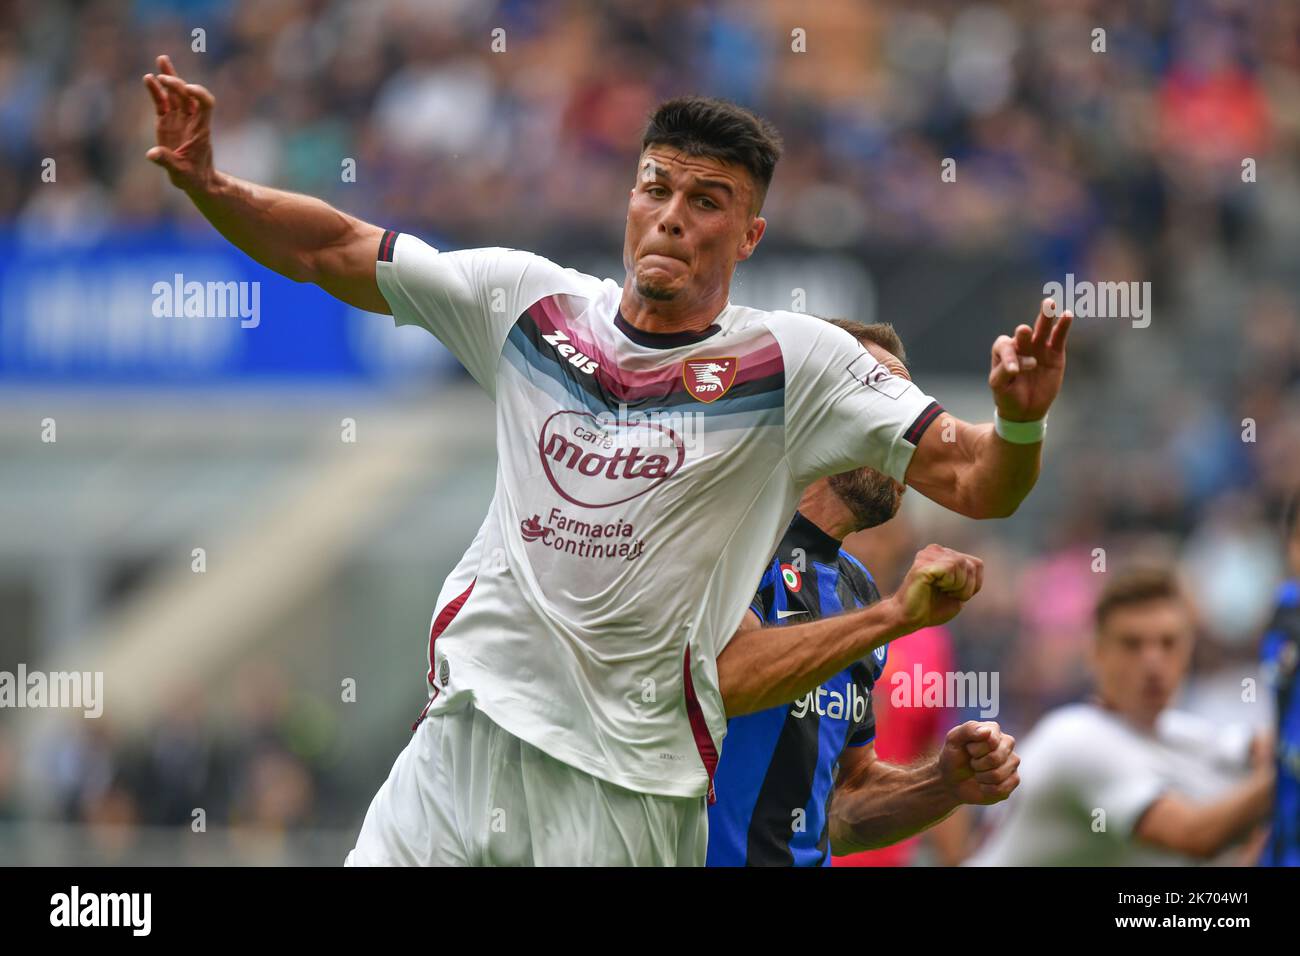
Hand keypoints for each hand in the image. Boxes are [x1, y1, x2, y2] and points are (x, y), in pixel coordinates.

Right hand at [142, 54, 215, 192]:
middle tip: (163, 77)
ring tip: (162, 59)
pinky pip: (161, 102)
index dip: (200, 94)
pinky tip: (148, 79)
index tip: (189, 88)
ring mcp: (179, 119)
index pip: (206, 104)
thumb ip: (167, 162)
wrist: (195, 180)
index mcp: (201, 129)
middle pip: (187, 94)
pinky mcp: (167, 122)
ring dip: (169, 77)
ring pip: (175, 94)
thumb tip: (152, 154)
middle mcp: (191, 120)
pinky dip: (156, 91)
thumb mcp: (180, 173)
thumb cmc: (192, 178)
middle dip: (177, 84)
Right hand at [891, 544, 982, 630]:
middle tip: (947, 595)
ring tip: (941, 591)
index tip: (955, 595)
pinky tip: (934, 587)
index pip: (976, 564)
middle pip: (970, 565)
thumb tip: (977, 564)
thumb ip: (969, 578)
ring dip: (957, 586)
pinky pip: (950, 568)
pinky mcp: (923, 564)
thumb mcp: (958, 592)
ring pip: (962, 564)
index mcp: (944, 555)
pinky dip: (949, 584)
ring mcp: (928, 555)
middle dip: (965, 587)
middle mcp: (935, 550)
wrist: (909, 618)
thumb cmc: (931, 608)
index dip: (973, 585)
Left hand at [938, 721, 1019, 805]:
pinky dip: (986, 789)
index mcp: (993, 729)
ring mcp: (1012, 762)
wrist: (952, 780)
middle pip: (996, 758)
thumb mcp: (953, 739)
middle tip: (972, 763)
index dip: (975, 749)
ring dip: (981, 777)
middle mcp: (1007, 743)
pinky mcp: (1014, 780)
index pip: (991, 741)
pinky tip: (983, 784)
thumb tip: (987, 731)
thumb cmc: (953, 757)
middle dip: (977, 764)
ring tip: (977, 773)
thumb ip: (969, 729)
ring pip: (998, 775)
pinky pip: (1002, 788)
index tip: (968, 749)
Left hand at [989, 298, 1071, 421]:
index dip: (1009, 357)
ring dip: (1045, 316)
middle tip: (1024, 331)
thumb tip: (1019, 365)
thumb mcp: (999, 387)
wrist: (1025, 409)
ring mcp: (1038, 347)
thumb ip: (1003, 372)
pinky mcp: (1055, 352)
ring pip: (1042, 329)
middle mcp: (1021, 345)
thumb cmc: (1007, 396)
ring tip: (1049, 304)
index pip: (1005, 347)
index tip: (1014, 372)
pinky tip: (1067, 315)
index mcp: (1003, 351)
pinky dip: (1063, 326)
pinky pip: (1059, 337)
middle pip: (1023, 333)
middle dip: (1024, 332)